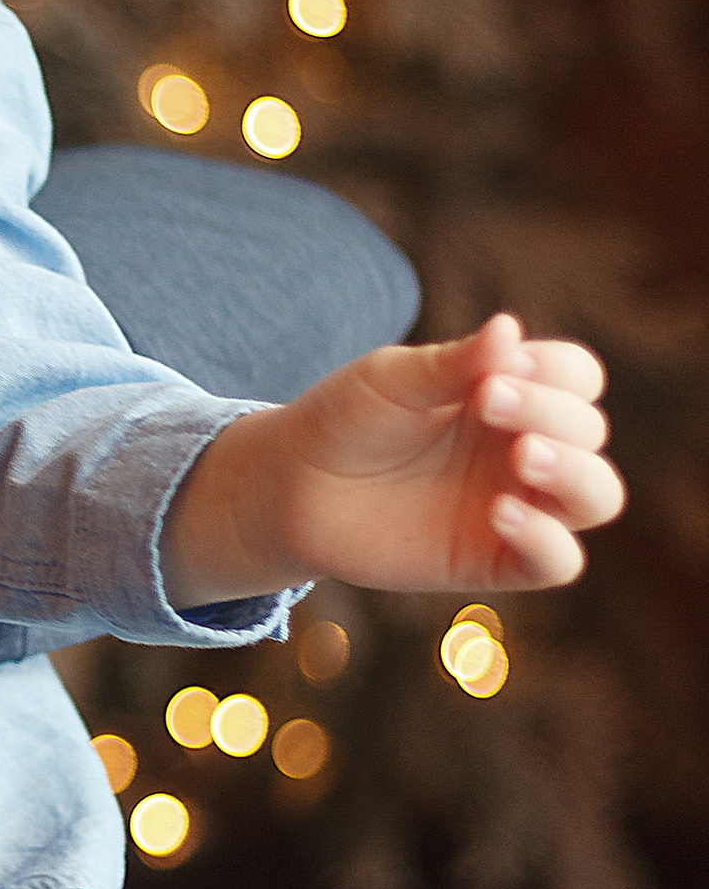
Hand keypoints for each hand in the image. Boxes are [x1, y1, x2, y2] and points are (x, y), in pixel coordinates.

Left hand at [165, 315, 623, 605]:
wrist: (291, 486)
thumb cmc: (345, 420)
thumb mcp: (392, 380)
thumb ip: (453, 363)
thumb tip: (509, 328)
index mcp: (511, 393)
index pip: (577, 377)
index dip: (555, 370)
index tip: (498, 368)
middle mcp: (524, 447)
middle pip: (590, 430)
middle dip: (552, 411)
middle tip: (488, 401)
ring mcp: (516, 503)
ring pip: (597, 496)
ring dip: (574, 472)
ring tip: (522, 456)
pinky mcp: (495, 559)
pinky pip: (560, 560)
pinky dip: (548, 538)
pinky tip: (500, 513)